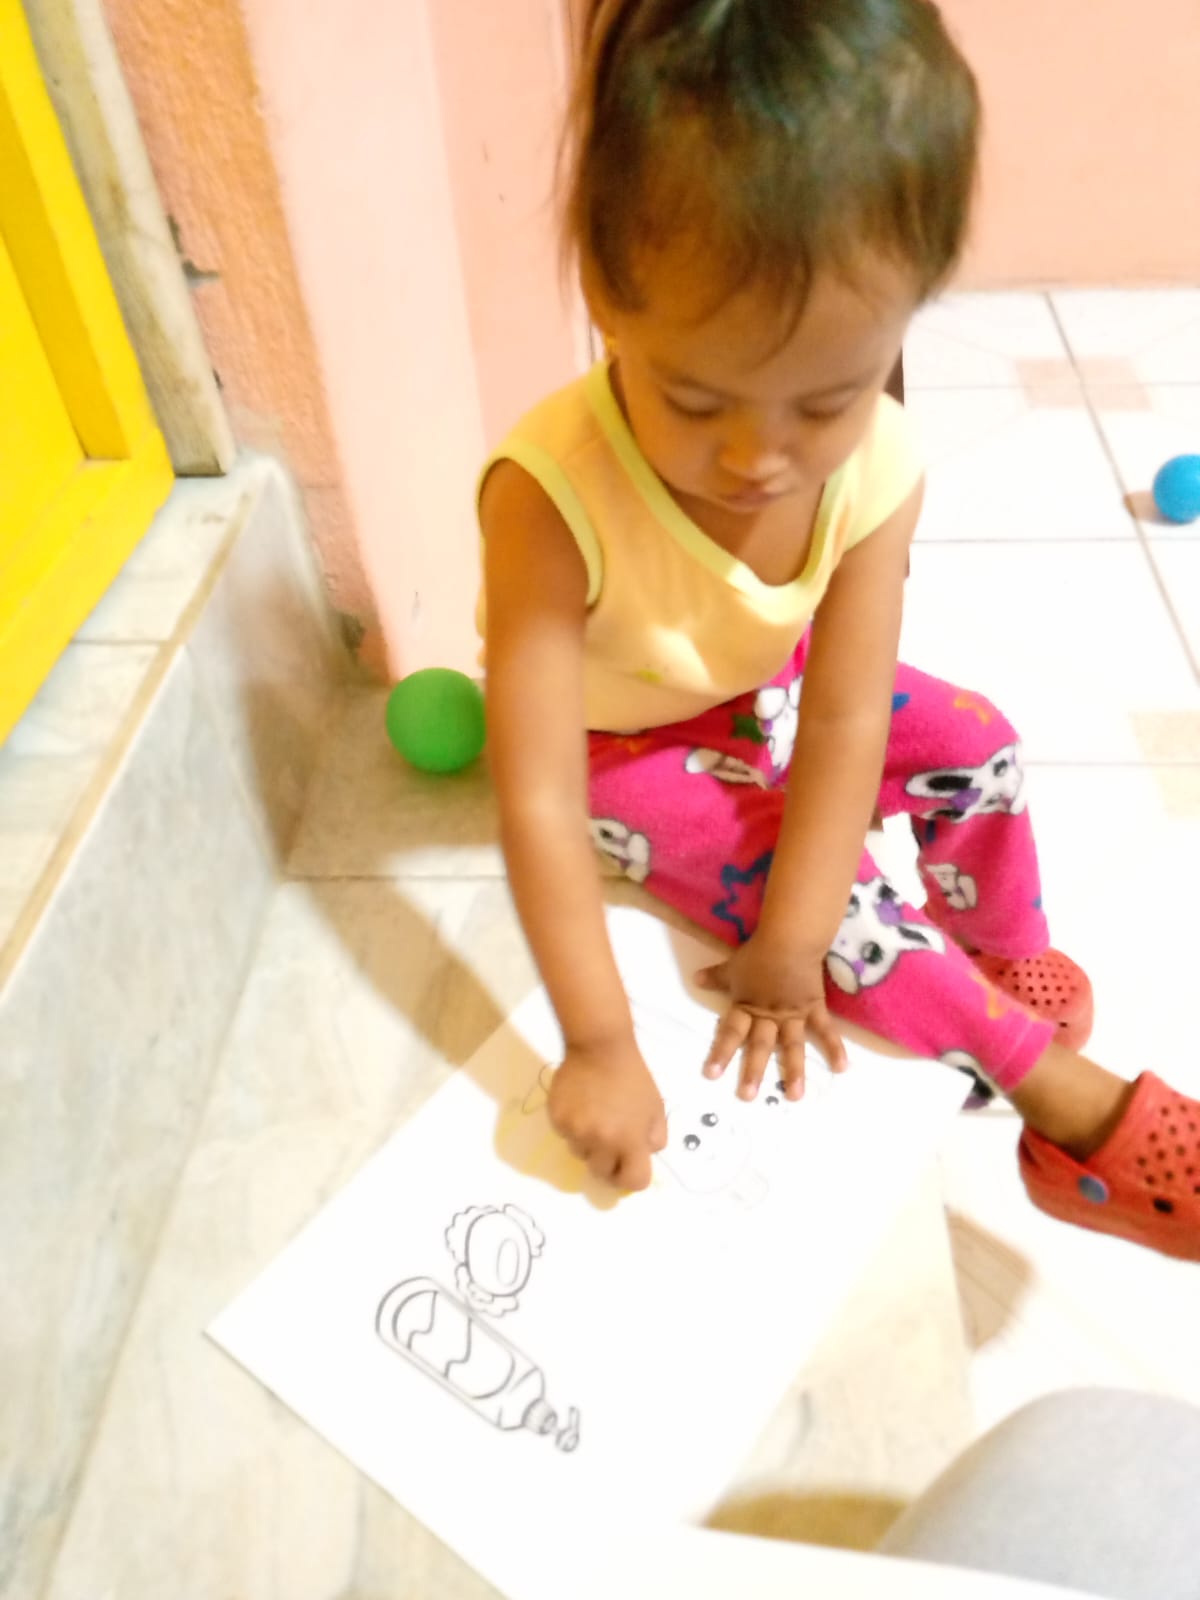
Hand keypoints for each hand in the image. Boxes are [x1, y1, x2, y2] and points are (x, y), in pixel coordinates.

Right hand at [547, 1036, 666, 1191]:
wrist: (600, 1047)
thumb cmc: (632, 1077)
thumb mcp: (656, 1107)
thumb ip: (654, 1138)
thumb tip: (644, 1155)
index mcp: (630, 1140)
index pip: (634, 1182)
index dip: (632, 1178)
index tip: (628, 1168)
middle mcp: (602, 1142)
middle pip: (602, 1173)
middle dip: (608, 1163)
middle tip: (609, 1142)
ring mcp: (577, 1132)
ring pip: (581, 1154)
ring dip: (588, 1144)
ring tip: (594, 1117)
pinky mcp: (558, 1120)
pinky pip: (566, 1136)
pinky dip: (573, 1128)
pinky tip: (580, 1106)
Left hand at [696, 934, 847, 1100]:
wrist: (789, 939)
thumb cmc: (758, 953)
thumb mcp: (732, 966)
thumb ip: (715, 977)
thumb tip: (695, 979)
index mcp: (747, 1006)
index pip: (731, 1032)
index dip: (720, 1052)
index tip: (711, 1074)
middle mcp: (768, 1015)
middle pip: (760, 1045)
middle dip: (753, 1071)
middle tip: (747, 1096)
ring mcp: (793, 1014)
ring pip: (791, 1045)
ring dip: (793, 1071)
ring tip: (795, 1096)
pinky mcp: (813, 1008)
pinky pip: (825, 1030)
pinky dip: (835, 1047)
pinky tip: (842, 1068)